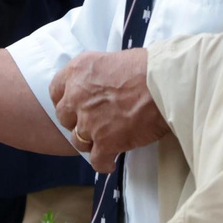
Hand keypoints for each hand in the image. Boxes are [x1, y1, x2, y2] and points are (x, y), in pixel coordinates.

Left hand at [49, 48, 163, 173]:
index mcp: (78, 72)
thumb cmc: (148, 67)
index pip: (56, 91)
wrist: (165, 84)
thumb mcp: (113, 60)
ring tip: (104, 141)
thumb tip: (102, 87)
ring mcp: (89, 122)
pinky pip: (97, 161)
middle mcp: (77, 96)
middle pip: (64, 117)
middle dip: (77, 121)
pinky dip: (104, 163)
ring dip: (89, 142)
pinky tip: (111, 161)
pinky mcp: (105, 142)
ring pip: (77, 141)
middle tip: (94, 123)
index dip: (66, 101)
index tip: (75, 106)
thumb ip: (98, 76)